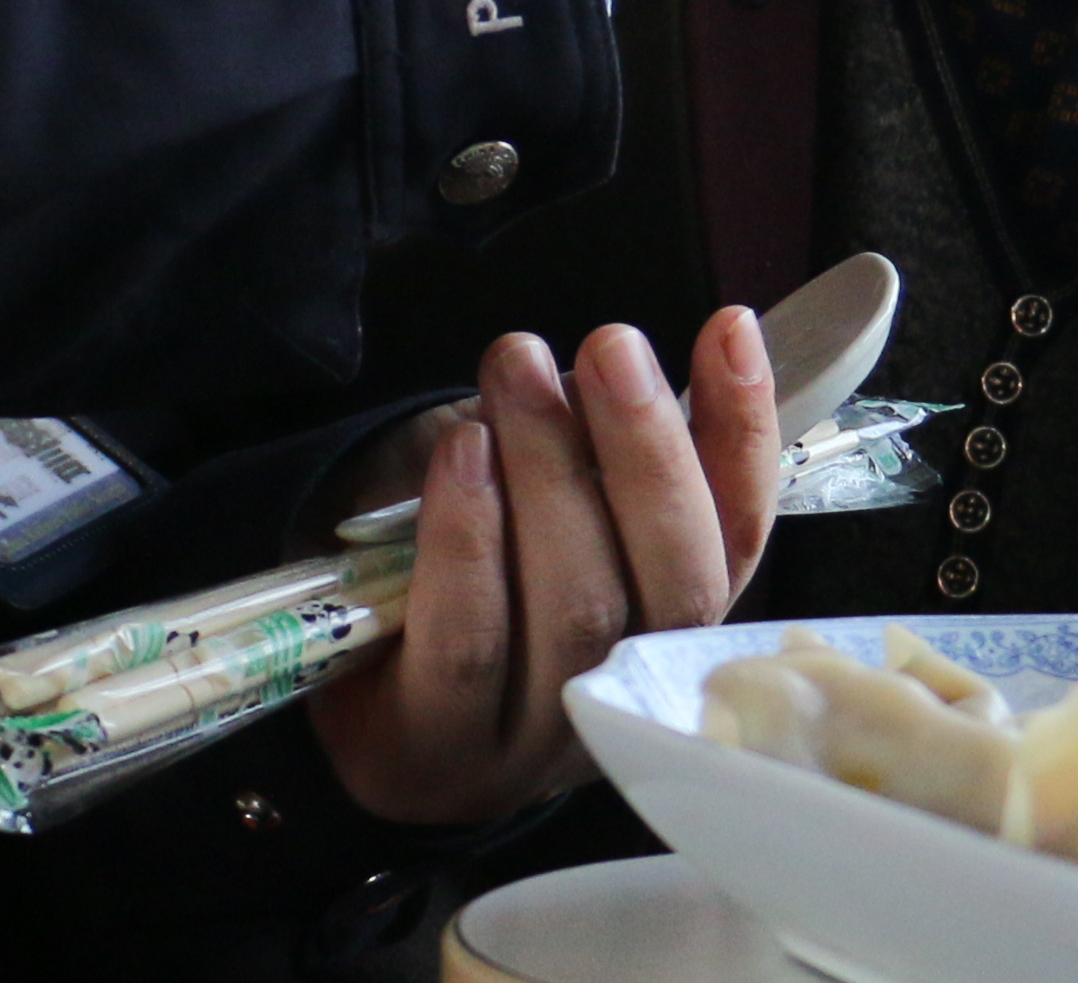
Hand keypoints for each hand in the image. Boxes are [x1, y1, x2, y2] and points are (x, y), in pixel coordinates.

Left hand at [313, 311, 779, 826]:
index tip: (730, 331)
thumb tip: (622, 364)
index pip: (734, 539)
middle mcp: (621, 693)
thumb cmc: (456, 577)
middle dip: (650, 450)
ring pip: (578, 608)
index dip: (743, 436)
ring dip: (553, 470)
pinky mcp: (437, 746)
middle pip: (675, 583)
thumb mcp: (535, 502)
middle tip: (613, 346)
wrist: (335, 696)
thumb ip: (594, 450)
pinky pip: (469, 641)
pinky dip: (472, 538)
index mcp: (666, 630)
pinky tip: (463, 453)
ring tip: (518, 365)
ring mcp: (533, 739)